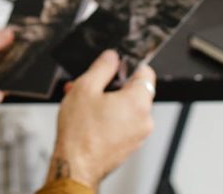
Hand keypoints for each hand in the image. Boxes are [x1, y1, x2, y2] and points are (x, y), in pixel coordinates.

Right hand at [45, 50, 155, 188]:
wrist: (76, 166)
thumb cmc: (80, 133)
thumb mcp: (85, 88)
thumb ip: (102, 67)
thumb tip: (112, 57)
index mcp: (138, 102)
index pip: (146, 72)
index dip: (128, 65)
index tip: (114, 66)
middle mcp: (144, 119)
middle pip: (133, 91)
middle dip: (110, 85)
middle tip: (90, 85)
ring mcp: (138, 135)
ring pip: (126, 108)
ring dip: (107, 101)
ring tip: (83, 103)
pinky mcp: (129, 145)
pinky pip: (123, 123)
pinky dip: (109, 117)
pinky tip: (88, 117)